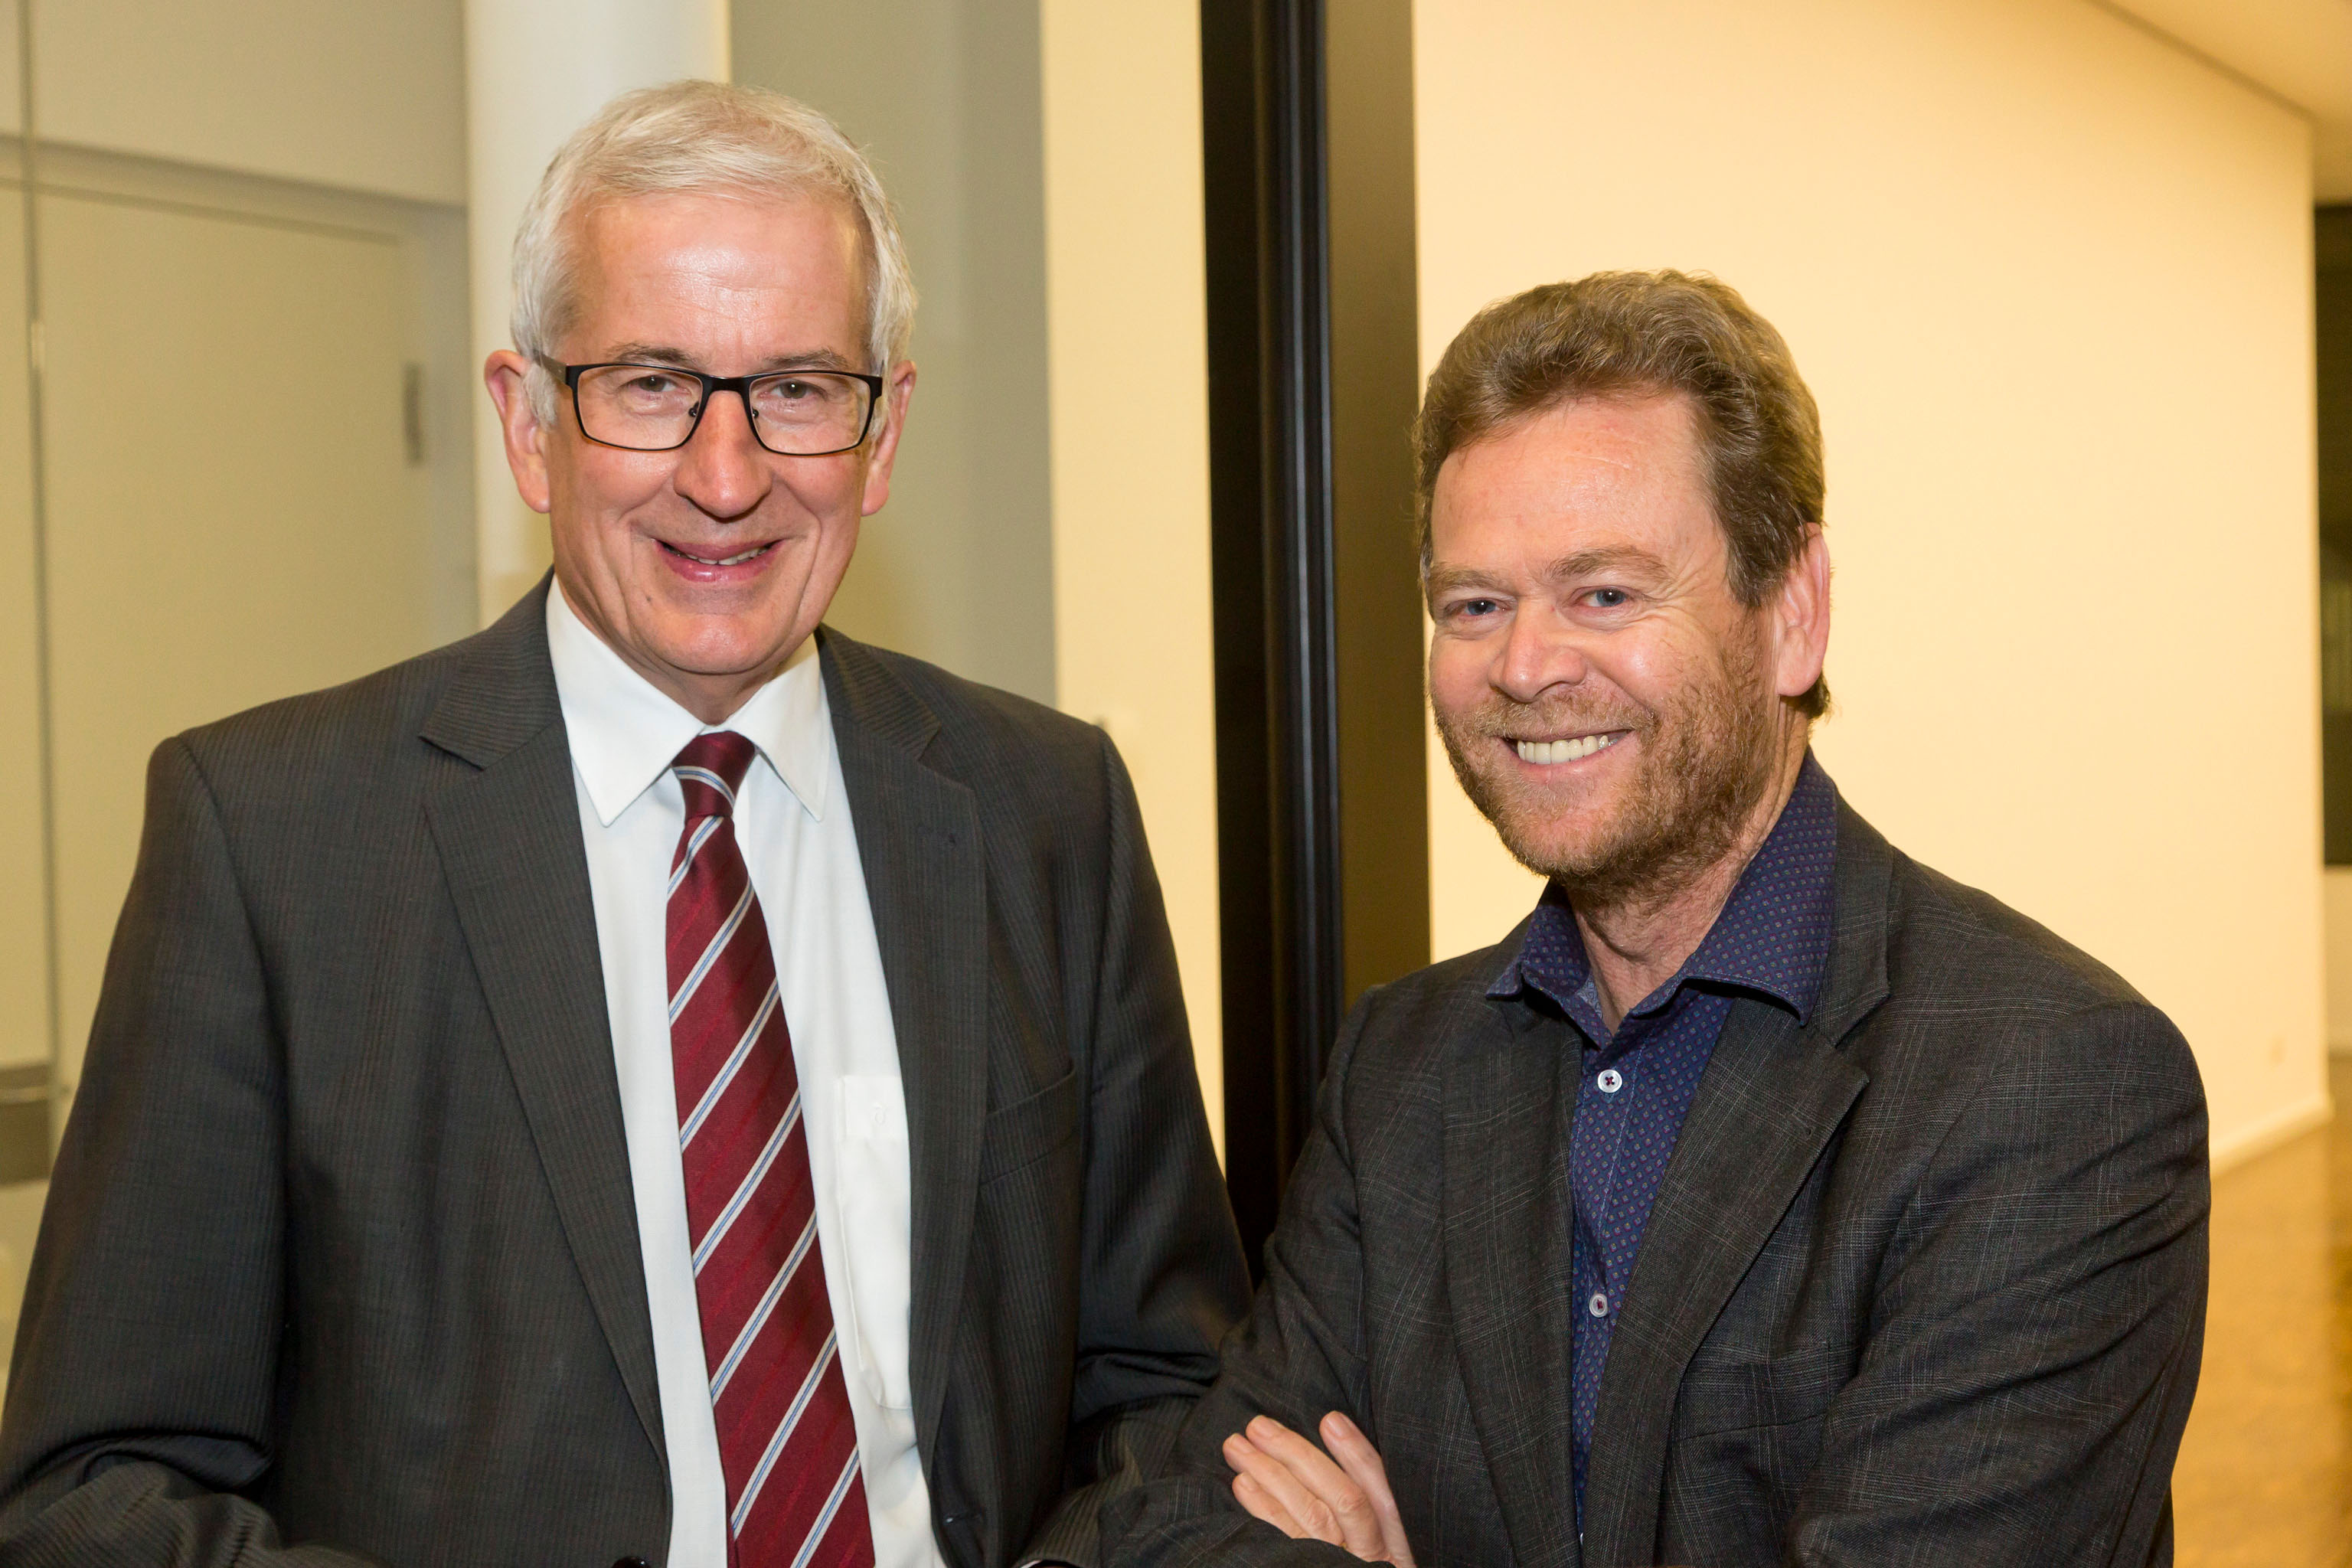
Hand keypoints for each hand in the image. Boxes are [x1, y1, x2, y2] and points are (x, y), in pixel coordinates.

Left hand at [1221, 1411, 1415, 1565]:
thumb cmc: (1358, 1551)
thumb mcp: (1378, 1533)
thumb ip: (1366, 1493)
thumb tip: (1333, 1430)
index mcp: (1393, 1539)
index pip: (1381, 1490)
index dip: (1357, 1455)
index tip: (1330, 1421)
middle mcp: (1370, 1553)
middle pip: (1341, 1498)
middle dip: (1298, 1455)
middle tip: (1259, 1426)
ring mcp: (1338, 1563)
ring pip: (1309, 1514)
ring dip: (1270, 1474)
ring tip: (1238, 1447)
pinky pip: (1285, 1539)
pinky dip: (1263, 1510)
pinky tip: (1244, 1484)